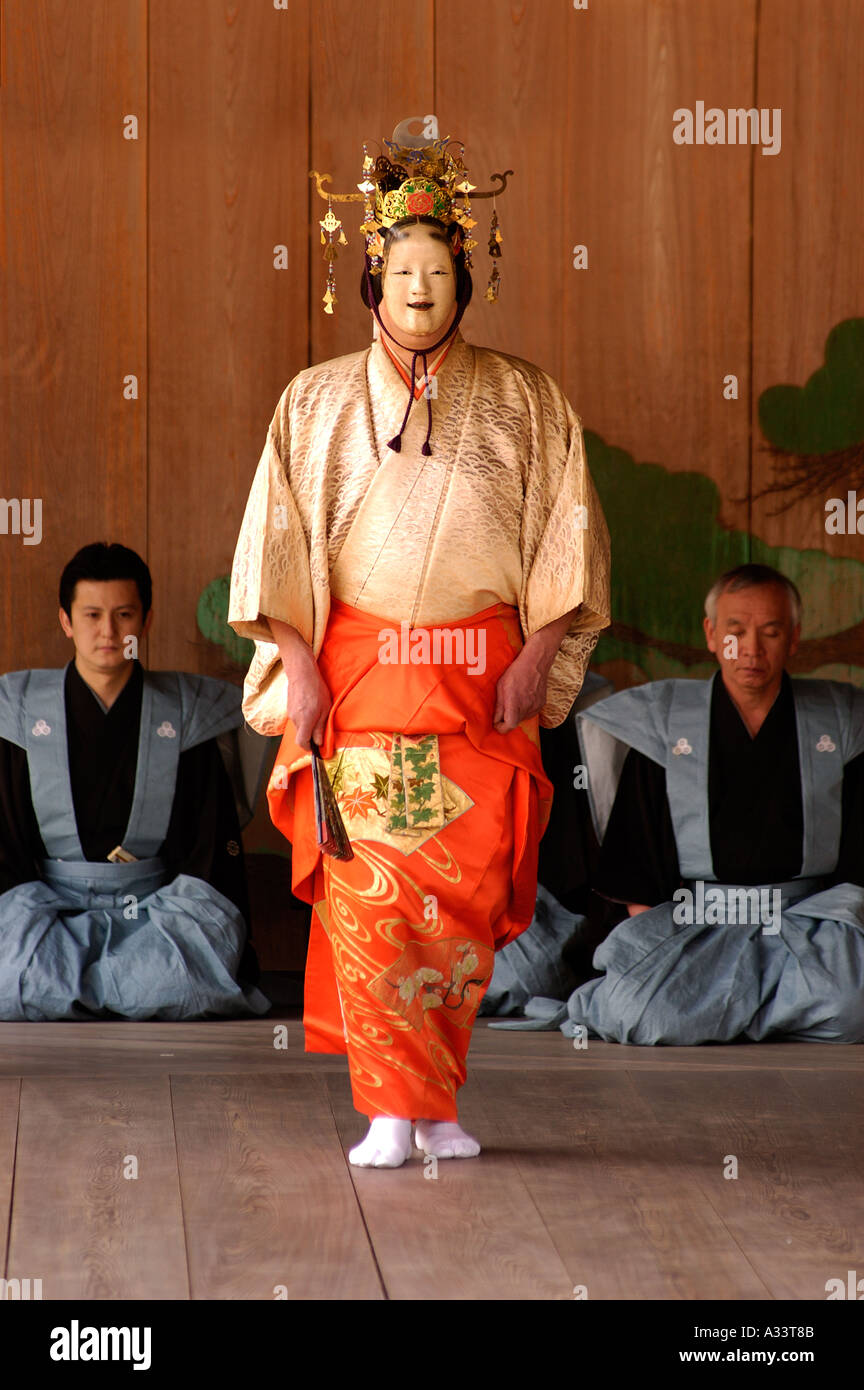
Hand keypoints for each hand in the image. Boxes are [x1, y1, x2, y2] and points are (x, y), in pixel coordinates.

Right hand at [267, 617, 331, 750]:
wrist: (302, 672)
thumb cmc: (316, 689)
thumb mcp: (325, 709)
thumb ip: (321, 727)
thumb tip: (319, 742)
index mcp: (305, 721)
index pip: (302, 743)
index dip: (309, 748)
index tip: (317, 748)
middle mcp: (295, 719)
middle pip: (301, 735)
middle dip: (311, 736)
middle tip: (322, 729)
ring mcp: (290, 713)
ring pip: (300, 727)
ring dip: (308, 725)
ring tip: (318, 714)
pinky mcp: (289, 708)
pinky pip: (297, 719)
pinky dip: (304, 718)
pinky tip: (311, 707)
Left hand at [493, 648, 548, 733]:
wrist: (535, 662)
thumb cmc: (516, 672)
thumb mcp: (501, 687)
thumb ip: (499, 706)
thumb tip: (495, 720)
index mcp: (515, 704)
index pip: (509, 726)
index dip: (501, 728)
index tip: (497, 724)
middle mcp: (527, 707)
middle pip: (515, 723)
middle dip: (507, 719)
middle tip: (503, 709)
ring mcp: (536, 706)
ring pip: (523, 718)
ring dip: (516, 713)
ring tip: (514, 699)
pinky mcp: (541, 704)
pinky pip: (531, 712)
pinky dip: (525, 709)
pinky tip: (523, 697)